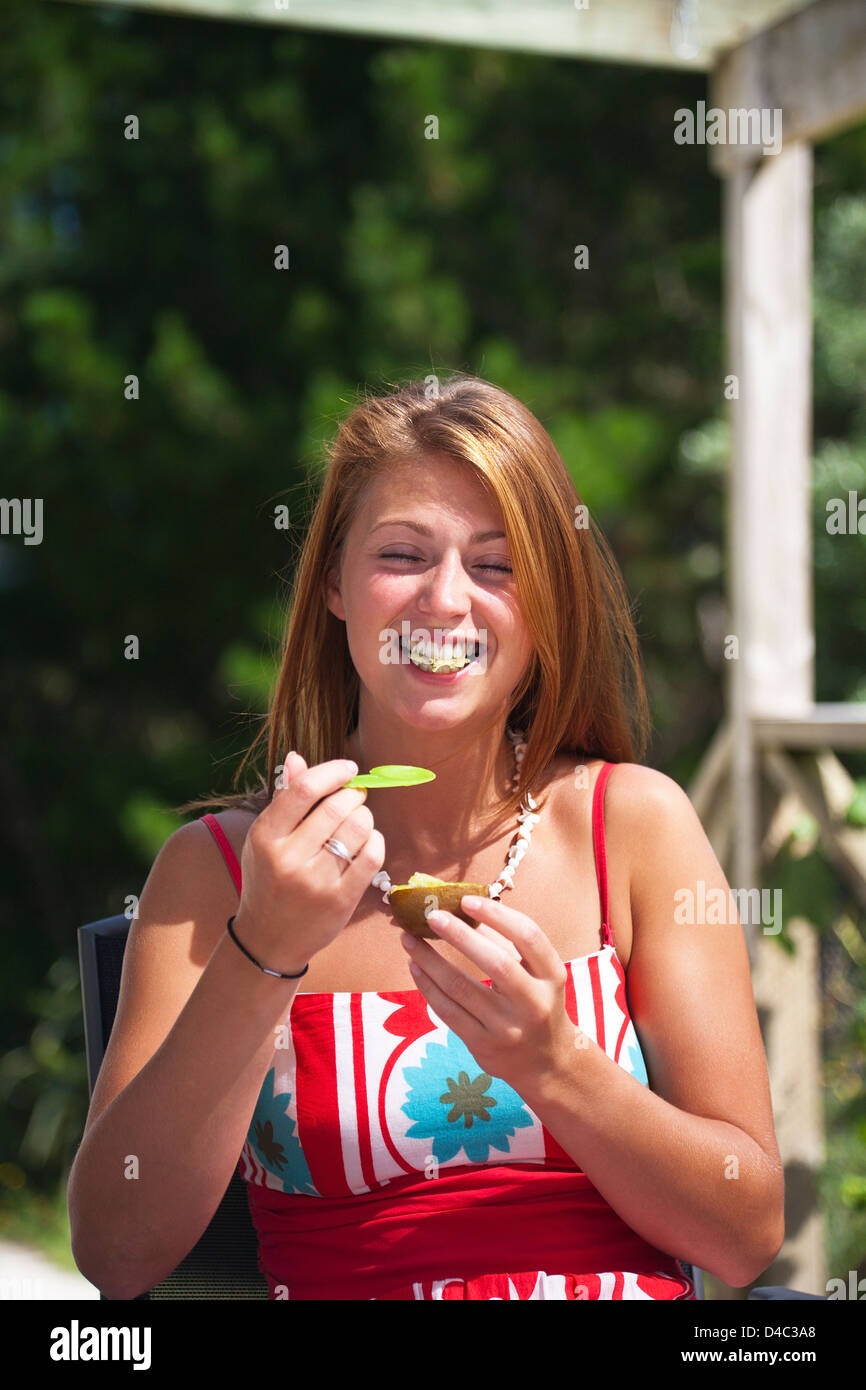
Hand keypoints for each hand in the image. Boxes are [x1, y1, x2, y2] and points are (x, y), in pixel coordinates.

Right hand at [233, 752, 384, 975]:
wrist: (268, 939)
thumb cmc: (268, 879)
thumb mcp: (264, 840)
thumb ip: (283, 799)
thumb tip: (297, 757)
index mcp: (265, 837)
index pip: (303, 789)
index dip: (332, 771)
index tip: (348, 768)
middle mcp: (288, 858)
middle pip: (336, 806)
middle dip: (354, 794)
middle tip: (356, 796)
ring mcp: (315, 881)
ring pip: (359, 828)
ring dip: (366, 817)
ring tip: (359, 821)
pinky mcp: (340, 900)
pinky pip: (373, 855)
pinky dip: (376, 841)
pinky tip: (368, 842)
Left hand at [398, 894, 576, 1095]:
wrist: (547, 1062)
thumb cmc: (537, 1003)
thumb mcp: (538, 974)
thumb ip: (508, 945)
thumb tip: (465, 910)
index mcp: (552, 976)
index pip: (529, 938)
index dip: (498, 915)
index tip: (467, 900)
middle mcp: (534, 1003)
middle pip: (496, 964)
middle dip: (460, 936)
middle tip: (431, 916)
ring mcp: (508, 1028)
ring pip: (462, 989)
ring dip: (431, 960)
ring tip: (409, 939)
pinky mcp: (483, 1045)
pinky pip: (448, 1012)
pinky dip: (428, 986)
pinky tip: (415, 966)